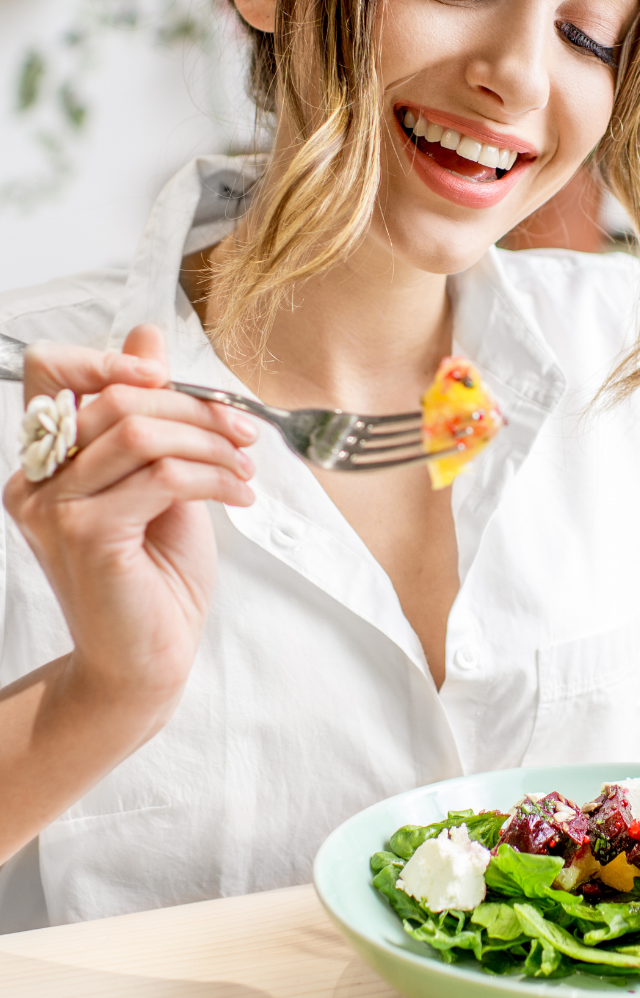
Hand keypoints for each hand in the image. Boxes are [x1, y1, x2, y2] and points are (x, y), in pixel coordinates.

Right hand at [3, 324, 256, 720]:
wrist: (147, 662)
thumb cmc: (154, 577)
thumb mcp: (159, 478)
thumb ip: (150, 414)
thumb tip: (148, 335)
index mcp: (46, 460)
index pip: (47, 369)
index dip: (106, 356)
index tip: (165, 373)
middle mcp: (36, 480)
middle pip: (113, 397)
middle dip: (194, 406)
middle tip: (242, 430)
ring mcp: (55, 509)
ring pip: (140, 432)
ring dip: (210, 441)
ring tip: (245, 465)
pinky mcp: (88, 537)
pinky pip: (160, 476)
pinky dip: (214, 476)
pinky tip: (240, 494)